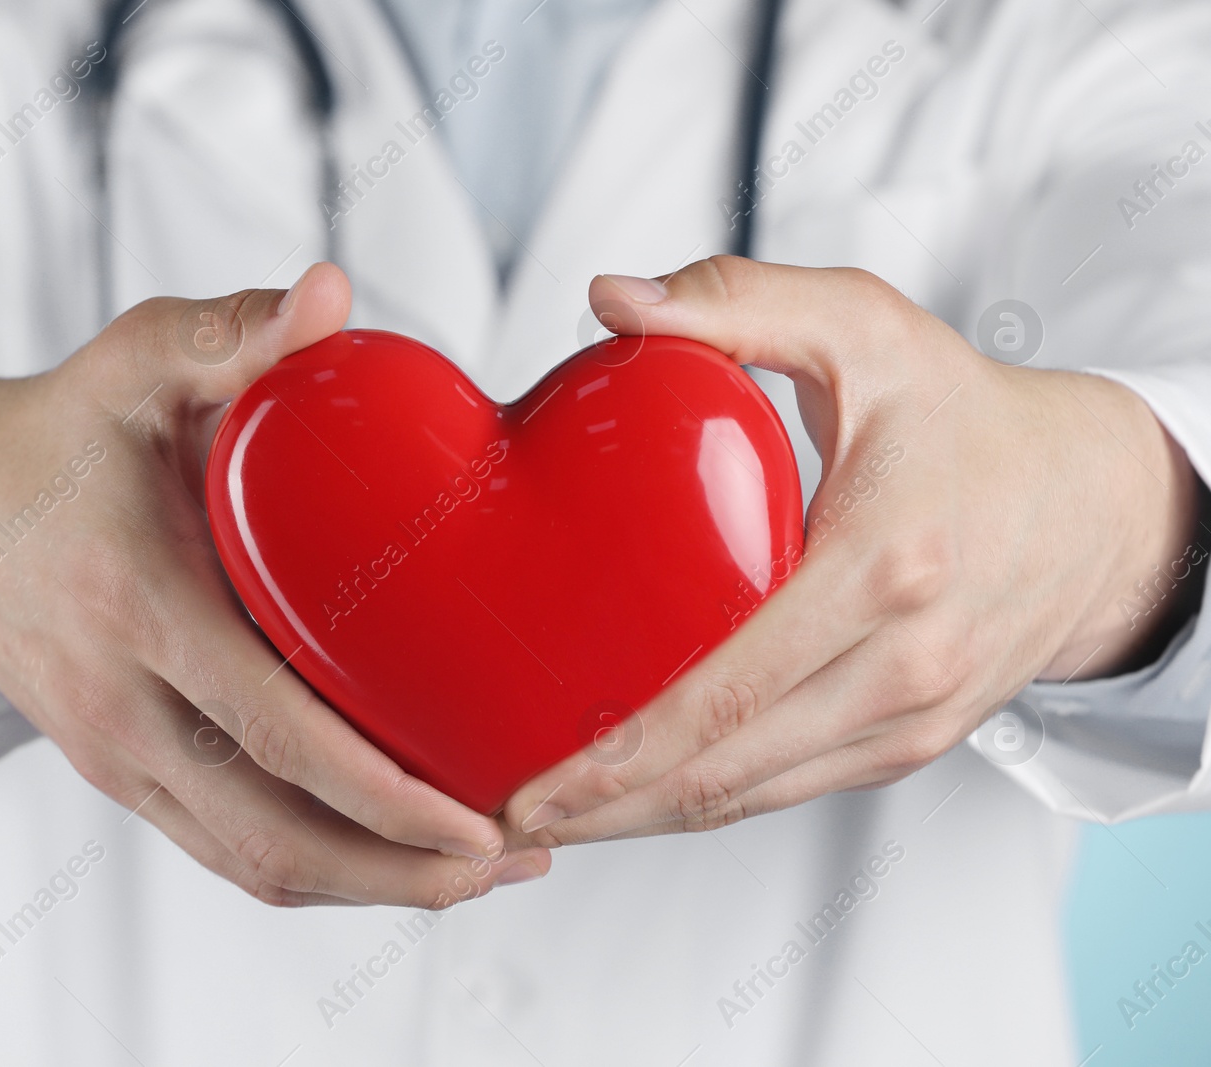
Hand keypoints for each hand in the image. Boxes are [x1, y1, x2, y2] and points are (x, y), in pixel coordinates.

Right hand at [0, 263, 546, 904]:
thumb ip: (229, 332)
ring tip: (480, 874)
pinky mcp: (120, 773)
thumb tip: (334, 290)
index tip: (484, 825)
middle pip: (272, 836)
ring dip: (370, 887)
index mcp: (140, 609)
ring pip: (250, 864)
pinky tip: (391, 856)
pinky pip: (223, 849)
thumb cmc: (57, 437)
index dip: (384, 795)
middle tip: (519, 864)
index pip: (274, 732)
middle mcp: (121, 708)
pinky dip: (316, 870)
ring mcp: (116, 755)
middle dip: (402, 872)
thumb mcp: (131, 365)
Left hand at [505, 256, 1202, 842]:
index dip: (618, 753)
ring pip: (754, 799)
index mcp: (884, 565)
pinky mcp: (915, 742)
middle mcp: (906, 663)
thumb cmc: (969, 414)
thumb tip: (609, 301)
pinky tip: (637, 794)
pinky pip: (792, 788)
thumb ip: (738, 301)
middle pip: (727, 773)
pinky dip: (707, 802)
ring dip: (645, 820)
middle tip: (504, 815)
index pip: (728, 690)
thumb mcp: (865, 327)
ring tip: (551, 819)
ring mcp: (916, 718)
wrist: (1101, 506)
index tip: (531, 780)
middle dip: (606, 810)